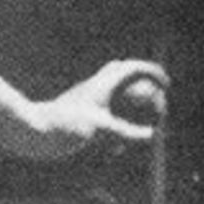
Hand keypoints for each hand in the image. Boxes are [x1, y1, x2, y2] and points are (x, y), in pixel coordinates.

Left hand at [32, 61, 169, 159]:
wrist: (36, 130)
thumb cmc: (68, 127)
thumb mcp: (102, 131)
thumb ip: (129, 132)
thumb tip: (152, 134)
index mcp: (103, 85)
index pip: (134, 68)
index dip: (153, 73)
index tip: (167, 85)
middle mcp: (95, 85)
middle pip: (125, 71)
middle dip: (144, 79)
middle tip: (158, 93)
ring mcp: (87, 93)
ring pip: (114, 82)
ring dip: (131, 90)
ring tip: (143, 106)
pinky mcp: (80, 105)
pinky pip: (104, 98)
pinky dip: (117, 105)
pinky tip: (121, 125)